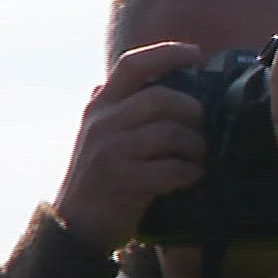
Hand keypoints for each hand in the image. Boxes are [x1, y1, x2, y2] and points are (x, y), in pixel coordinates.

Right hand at [53, 41, 207, 252]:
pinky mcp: (123, 181)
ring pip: (171, 133)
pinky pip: (172, 169)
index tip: (196, 53)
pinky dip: (189, 173)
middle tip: (203, 127)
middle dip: (193, 111)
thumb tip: (154, 79)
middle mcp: (102, 123)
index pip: (132, 64)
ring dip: (195, 146)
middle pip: (162, 98)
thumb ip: (120, 106)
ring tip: (198, 157)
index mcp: (99, 105)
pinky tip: (190, 177)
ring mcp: (111, 152)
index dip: (167, 52)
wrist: (74, 225)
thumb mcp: (100, 133)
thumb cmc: (98, 177)